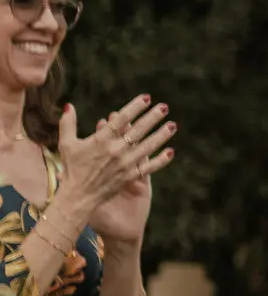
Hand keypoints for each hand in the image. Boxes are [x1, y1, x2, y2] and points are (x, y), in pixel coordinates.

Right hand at [56, 96, 174, 243]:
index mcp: (101, 140)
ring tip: (173, 125)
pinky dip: (160, 161)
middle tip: (164, 107)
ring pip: (147, 147)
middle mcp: (115, 151)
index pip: (122, 120)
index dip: (135, 107)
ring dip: (161, 136)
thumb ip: (67, 123)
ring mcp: (124, 164)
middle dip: (152, 118)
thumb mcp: (66, 144)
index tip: (146, 98)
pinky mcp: (129, 177)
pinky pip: (148, 168)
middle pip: (138, 130)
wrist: (78, 197)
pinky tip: (170, 152)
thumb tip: (69, 105)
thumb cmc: (72, 169)